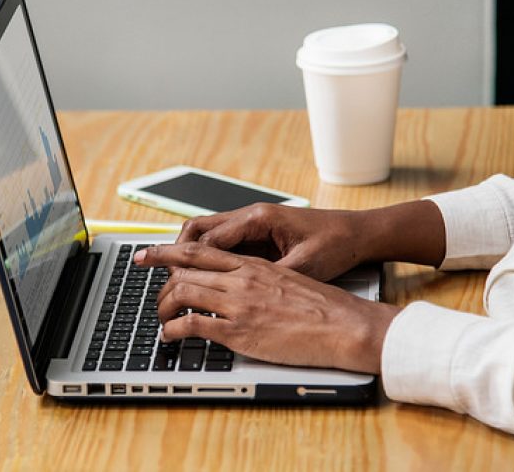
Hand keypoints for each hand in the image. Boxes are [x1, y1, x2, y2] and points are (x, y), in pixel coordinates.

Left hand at [134, 242, 400, 373]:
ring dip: (164, 306)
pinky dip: (173, 329)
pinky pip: (193, 324)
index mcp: (253, 264)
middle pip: (184, 269)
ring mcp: (238, 303)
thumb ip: (261, 279)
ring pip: (183, 293)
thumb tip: (243, 285)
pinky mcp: (240, 331)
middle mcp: (241, 278)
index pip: (200, 251)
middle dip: (158, 279)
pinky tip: (170, 335)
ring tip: (161, 317)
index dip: (168, 252)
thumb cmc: (324, 307)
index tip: (149, 254)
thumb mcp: (289, 279)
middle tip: (149, 290)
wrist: (345, 324)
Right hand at [177, 201, 446, 280]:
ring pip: (207, 235)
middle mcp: (250, 217)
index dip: (184, 260)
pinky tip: (200, 277)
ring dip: (188, 253)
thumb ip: (270, 278)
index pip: (207, 239)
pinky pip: (223, 244)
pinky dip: (206, 257)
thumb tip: (240, 296)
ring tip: (169, 275)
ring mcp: (253, 225)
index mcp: (258, 219)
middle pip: (197, 229)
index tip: (167, 278)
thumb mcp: (303, 266)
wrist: (360, 234)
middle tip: (153, 267)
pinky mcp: (259, 235)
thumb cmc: (336, 245)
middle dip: (174, 250)